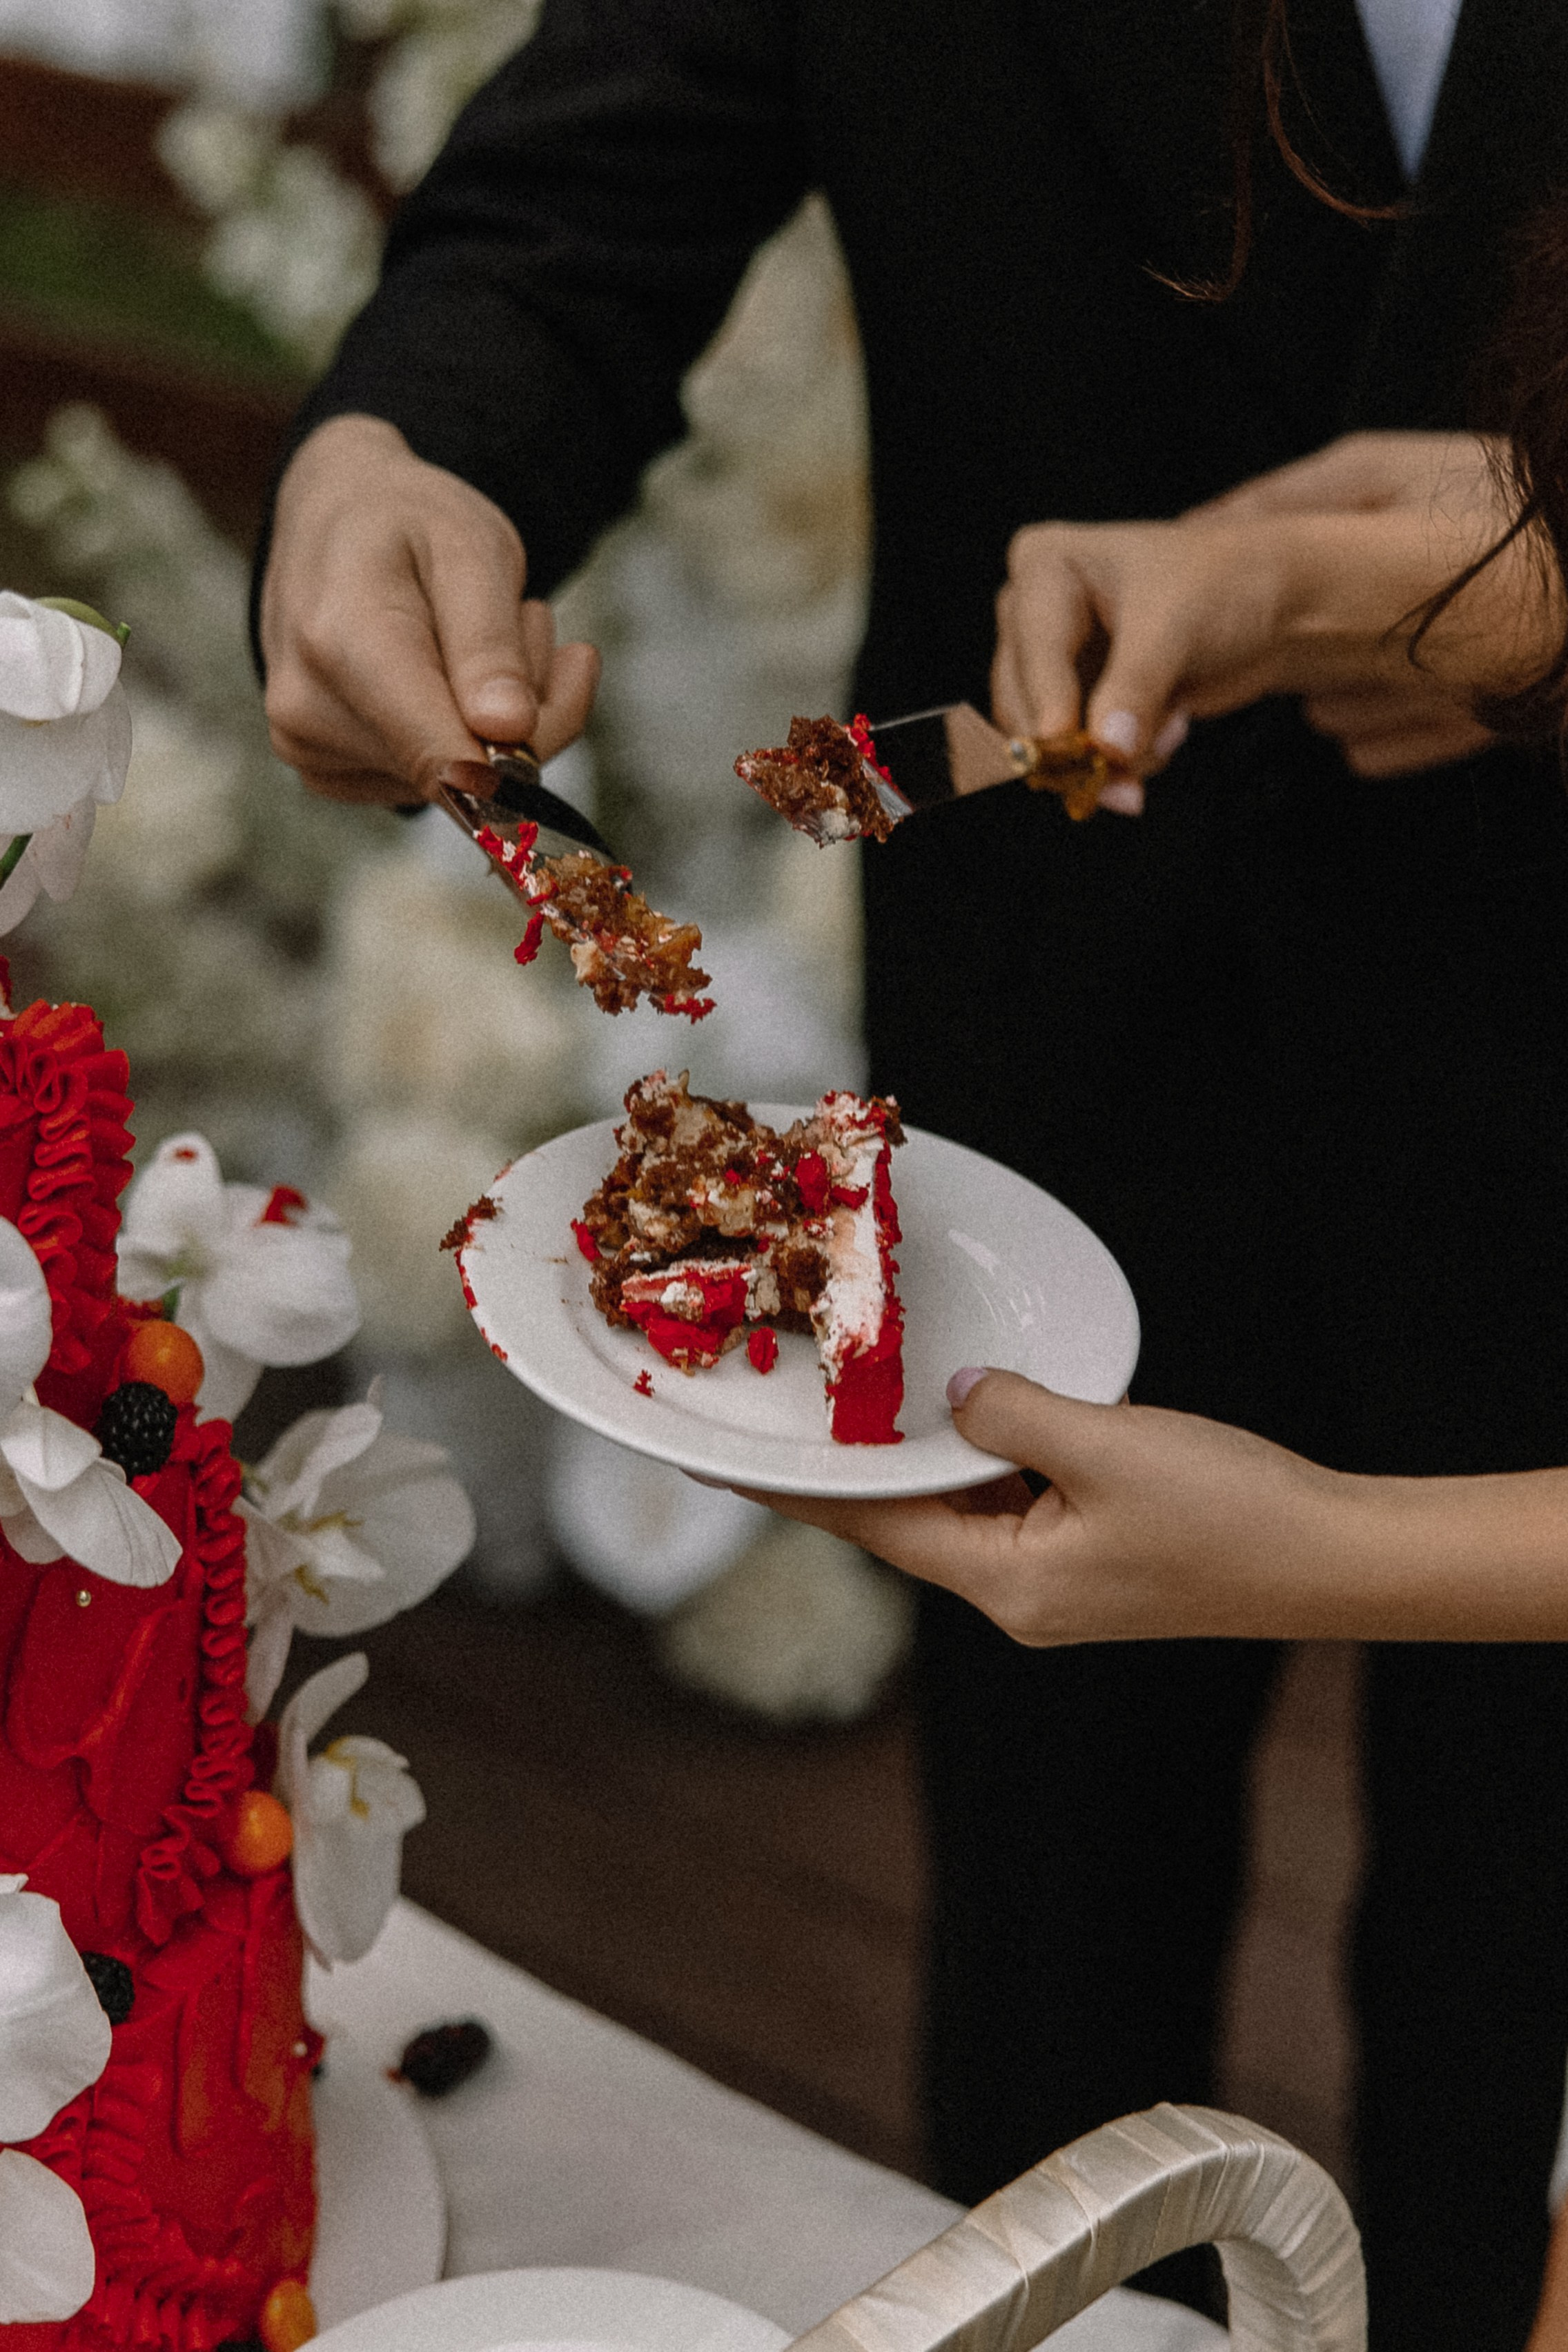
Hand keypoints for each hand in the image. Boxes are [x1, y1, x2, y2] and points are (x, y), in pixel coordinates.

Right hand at [259, 414, 601, 805]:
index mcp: (340, 646)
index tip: (577, 668)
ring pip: (461, 783)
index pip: (444, 758)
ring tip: (477, 635)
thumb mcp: (469, 549)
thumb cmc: (402, 524)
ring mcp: (309, 751)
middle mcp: (307, 714)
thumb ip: (489, 643)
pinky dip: (468, 739)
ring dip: (501, 721)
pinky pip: (436, 785)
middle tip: (526, 617)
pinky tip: (455, 674)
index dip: (524, 754)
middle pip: (466, 771)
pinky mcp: (328, 774)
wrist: (332, 520)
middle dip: (527, 709)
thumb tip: (508, 732)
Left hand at [745, 1370, 1357, 1644]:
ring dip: (935, 1455)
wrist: (1336, 1559)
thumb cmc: (1229, 1514)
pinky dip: (996, 1458)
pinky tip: (990, 1413)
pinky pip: (1021, 1502)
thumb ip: (1013, 1414)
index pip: (871, 1527)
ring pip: (970, 1507)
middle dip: (860, 1463)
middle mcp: (1021, 1598)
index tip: (721, 1464)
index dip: (794, 1491)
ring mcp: (1062, 1584)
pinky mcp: (1101, 1561)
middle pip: (913, 1520)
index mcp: (1006, 1586)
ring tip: (876, 1398)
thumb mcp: (1105, 1446)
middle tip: (793, 1404)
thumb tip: (958, 1394)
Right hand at [992, 431, 1542, 798]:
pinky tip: (1168, 732)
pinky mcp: (1085, 695)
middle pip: (1021, 700)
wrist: (1279, 604)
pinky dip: (1122, 757)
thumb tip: (1105, 751)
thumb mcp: (1175, 629)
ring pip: (1046, 735)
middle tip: (1118, 780)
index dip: (1047, 704)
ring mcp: (1058, 656)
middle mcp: (1037, 607)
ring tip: (1168, 733)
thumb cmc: (1229, 586)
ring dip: (1105, 755)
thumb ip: (1133, 689)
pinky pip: (1079, 749)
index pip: (1031, 650)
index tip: (1065, 748)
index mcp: (1046, 566)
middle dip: (1076, 744)